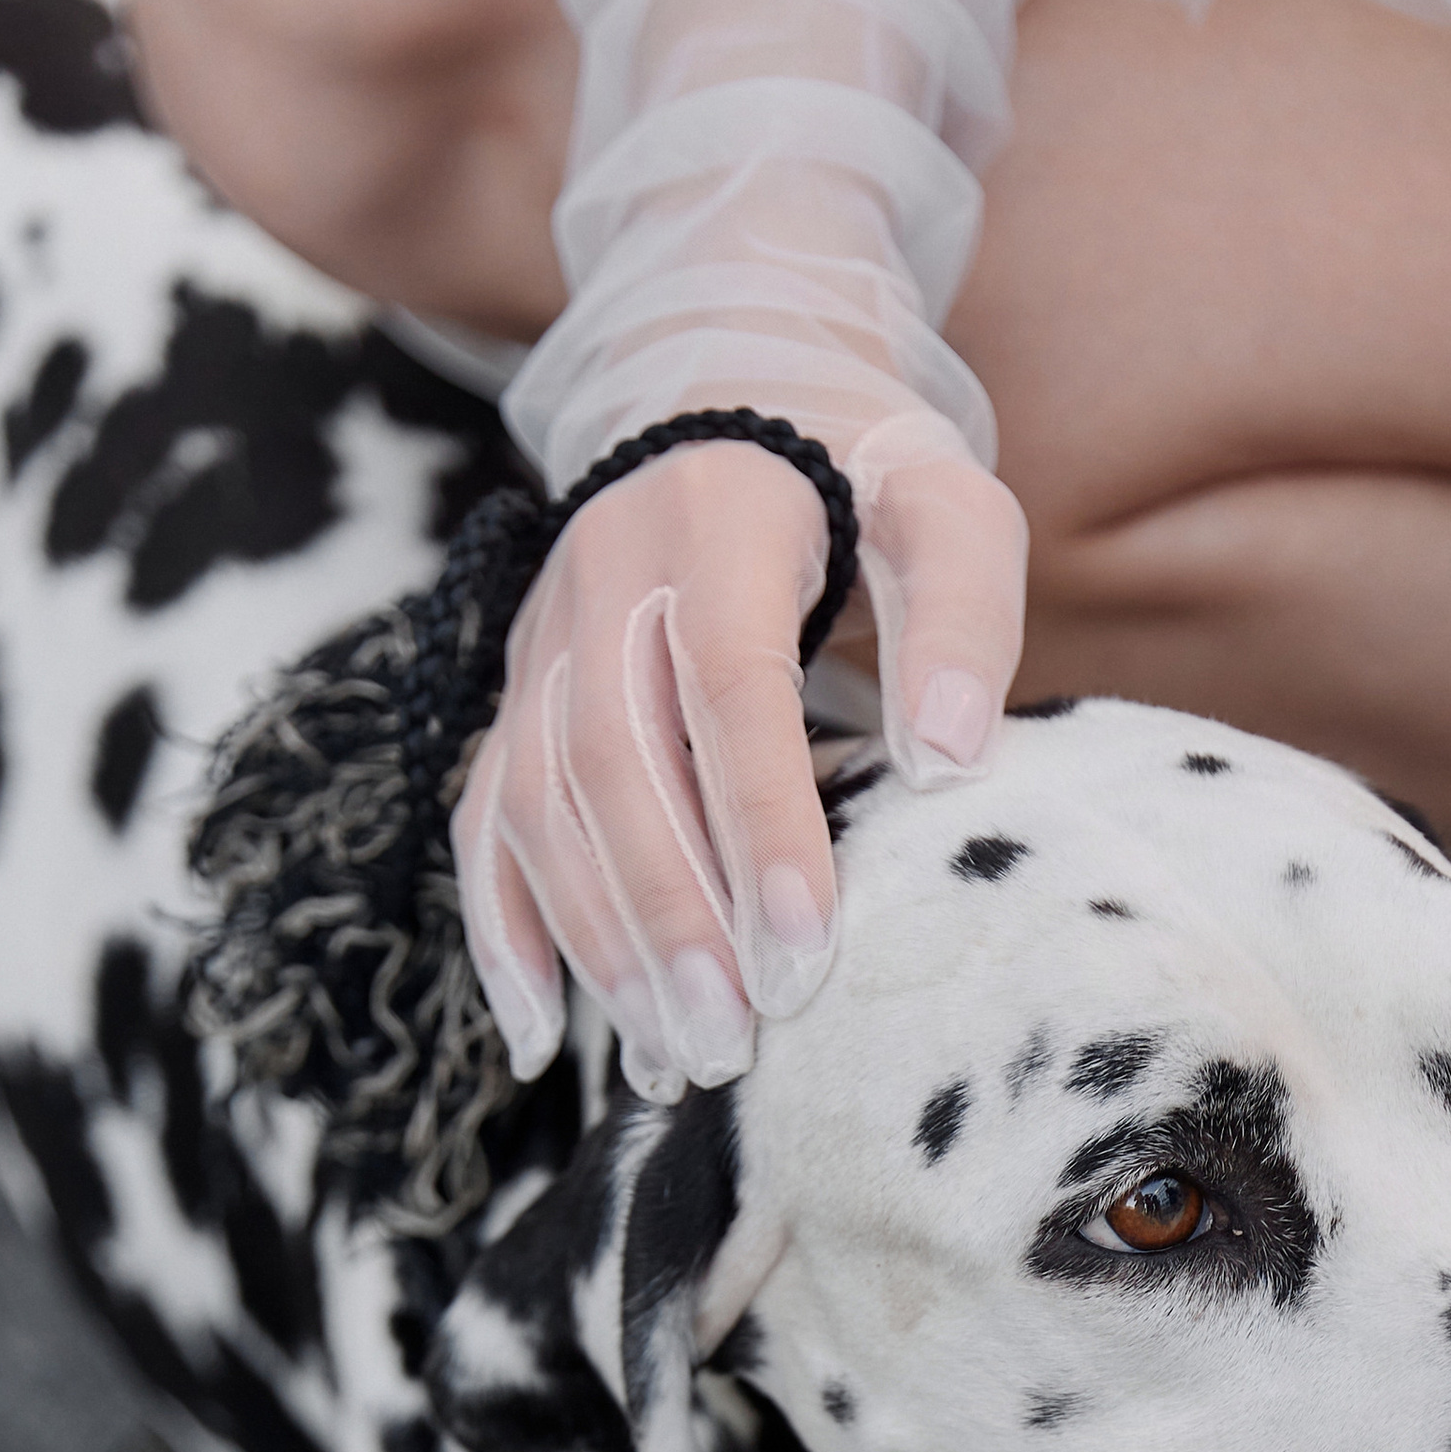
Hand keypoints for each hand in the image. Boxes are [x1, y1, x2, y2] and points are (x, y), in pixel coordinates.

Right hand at [451, 426, 1026, 1099]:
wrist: (734, 392)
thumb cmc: (868, 473)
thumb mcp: (947, 504)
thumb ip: (965, 613)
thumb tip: (951, 757)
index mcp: (714, 522)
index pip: (727, 687)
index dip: (761, 824)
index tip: (807, 950)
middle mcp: (601, 575)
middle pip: (610, 761)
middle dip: (668, 914)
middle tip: (732, 1041)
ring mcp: (544, 641)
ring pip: (537, 803)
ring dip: (597, 943)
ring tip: (673, 1059)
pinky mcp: (519, 695)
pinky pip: (485, 821)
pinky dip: (505, 931)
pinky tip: (547, 1036)